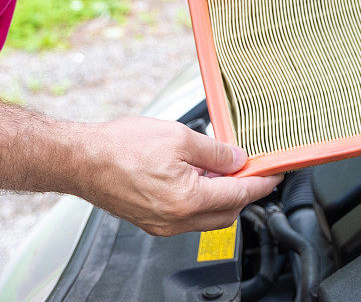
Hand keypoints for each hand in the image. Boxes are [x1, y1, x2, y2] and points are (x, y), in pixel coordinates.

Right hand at [77, 117, 281, 235]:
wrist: (84, 159)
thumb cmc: (122, 146)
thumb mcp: (178, 136)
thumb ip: (214, 150)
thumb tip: (237, 158)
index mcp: (187, 200)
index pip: (239, 194)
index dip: (261, 182)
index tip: (275, 173)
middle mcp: (176, 220)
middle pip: (227, 212)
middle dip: (244, 191)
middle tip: (251, 168)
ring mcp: (163, 224)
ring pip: (208, 217)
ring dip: (222, 195)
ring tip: (221, 167)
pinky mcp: (151, 221)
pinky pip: (188, 216)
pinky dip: (201, 199)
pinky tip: (197, 177)